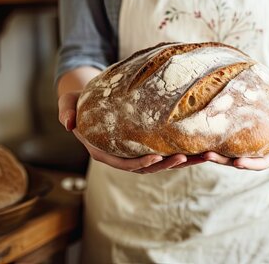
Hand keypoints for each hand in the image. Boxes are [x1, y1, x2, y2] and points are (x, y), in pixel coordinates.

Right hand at [57, 91, 205, 173]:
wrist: (87, 102)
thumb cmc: (78, 103)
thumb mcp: (68, 104)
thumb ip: (66, 111)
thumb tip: (67, 123)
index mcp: (102, 150)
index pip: (122, 162)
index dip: (139, 163)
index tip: (155, 157)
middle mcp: (120, 155)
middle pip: (146, 166)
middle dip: (166, 164)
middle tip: (185, 157)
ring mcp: (134, 152)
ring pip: (160, 162)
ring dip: (181, 161)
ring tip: (202, 155)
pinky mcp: (145, 145)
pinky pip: (165, 151)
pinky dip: (182, 152)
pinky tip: (199, 147)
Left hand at [203, 88, 268, 170]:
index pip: (264, 161)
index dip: (250, 164)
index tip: (236, 163)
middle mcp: (265, 149)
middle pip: (243, 160)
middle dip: (225, 161)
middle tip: (207, 155)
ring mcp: (254, 143)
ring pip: (233, 153)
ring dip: (216, 154)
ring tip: (199, 150)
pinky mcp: (245, 134)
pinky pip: (230, 141)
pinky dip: (217, 142)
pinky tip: (202, 138)